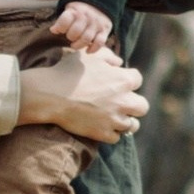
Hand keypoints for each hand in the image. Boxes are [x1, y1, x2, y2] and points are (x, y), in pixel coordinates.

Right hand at [19, 48, 144, 142]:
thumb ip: (108, 56)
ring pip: (132, 126)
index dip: (129, 80)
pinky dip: (111, 133)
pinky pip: (116, 138)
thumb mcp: (88, 56)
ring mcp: (114, 119)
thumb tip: (119, 62)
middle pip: (142, 106)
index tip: (118, 82)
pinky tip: (103, 127)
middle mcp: (124, 101)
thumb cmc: (68, 72)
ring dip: (126, 121)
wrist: (51, 95)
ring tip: (115, 119)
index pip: (138, 79)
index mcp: (123, 80)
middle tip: (122, 104)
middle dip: (134, 104)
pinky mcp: (103, 133)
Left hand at [50, 1, 111, 51]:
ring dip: (78, 45)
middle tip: (70, 37)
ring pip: (86, 39)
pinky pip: (99, 42)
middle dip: (70, 37)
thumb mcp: (69, 11)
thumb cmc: (79, 12)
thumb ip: (61, 21)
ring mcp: (96, 24)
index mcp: (75, 11)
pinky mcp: (105, 30)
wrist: (99, 3)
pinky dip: (93, 49)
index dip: (59, 28)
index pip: (65, 21)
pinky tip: (87, 50)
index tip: (59, 30)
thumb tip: (53, 30)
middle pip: (75, 32)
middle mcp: (87, 16)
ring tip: (75, 45)